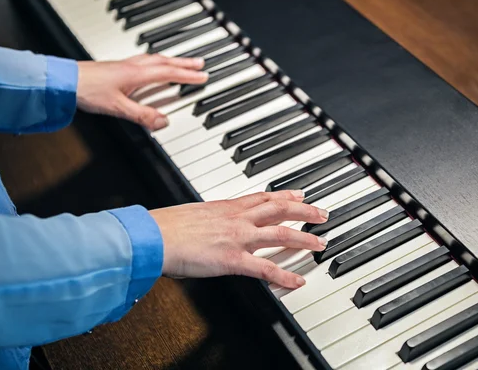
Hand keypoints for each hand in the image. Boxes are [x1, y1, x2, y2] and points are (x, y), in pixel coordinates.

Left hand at [76, 54, 207, 130]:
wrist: (63, 80)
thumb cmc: (86, 90)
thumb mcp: (118, 108)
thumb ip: (142, 115)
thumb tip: (163, 122)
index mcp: (136, 74)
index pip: (169, 73)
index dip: (187, 75)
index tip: (202, 76)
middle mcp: (133, 67)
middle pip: (165, 61)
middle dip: (184, 63)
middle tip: (200, 64)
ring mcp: (124, 66)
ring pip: (155, 59)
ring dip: (172, 60)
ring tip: (182, 63)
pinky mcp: (117, 68)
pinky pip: (144, 61)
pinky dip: (156, 62)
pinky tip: (153, 68)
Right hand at [150, 190, 328, 288]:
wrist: (156, 236)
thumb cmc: (168, 226)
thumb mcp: (195, 214)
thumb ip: (210, 218)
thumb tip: (211, 224)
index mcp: (227, 207)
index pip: (263, 197)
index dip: (285, 196)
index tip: (300, 195)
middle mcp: (238, 218)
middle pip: (280, 210)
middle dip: (304, 212)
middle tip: (322, 213)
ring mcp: (239, 238)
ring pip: (281, 234)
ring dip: (304, 238)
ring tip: (320, 243)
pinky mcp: (233, 259)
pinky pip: (266, 269)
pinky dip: (285, 276)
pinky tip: (298, 282)